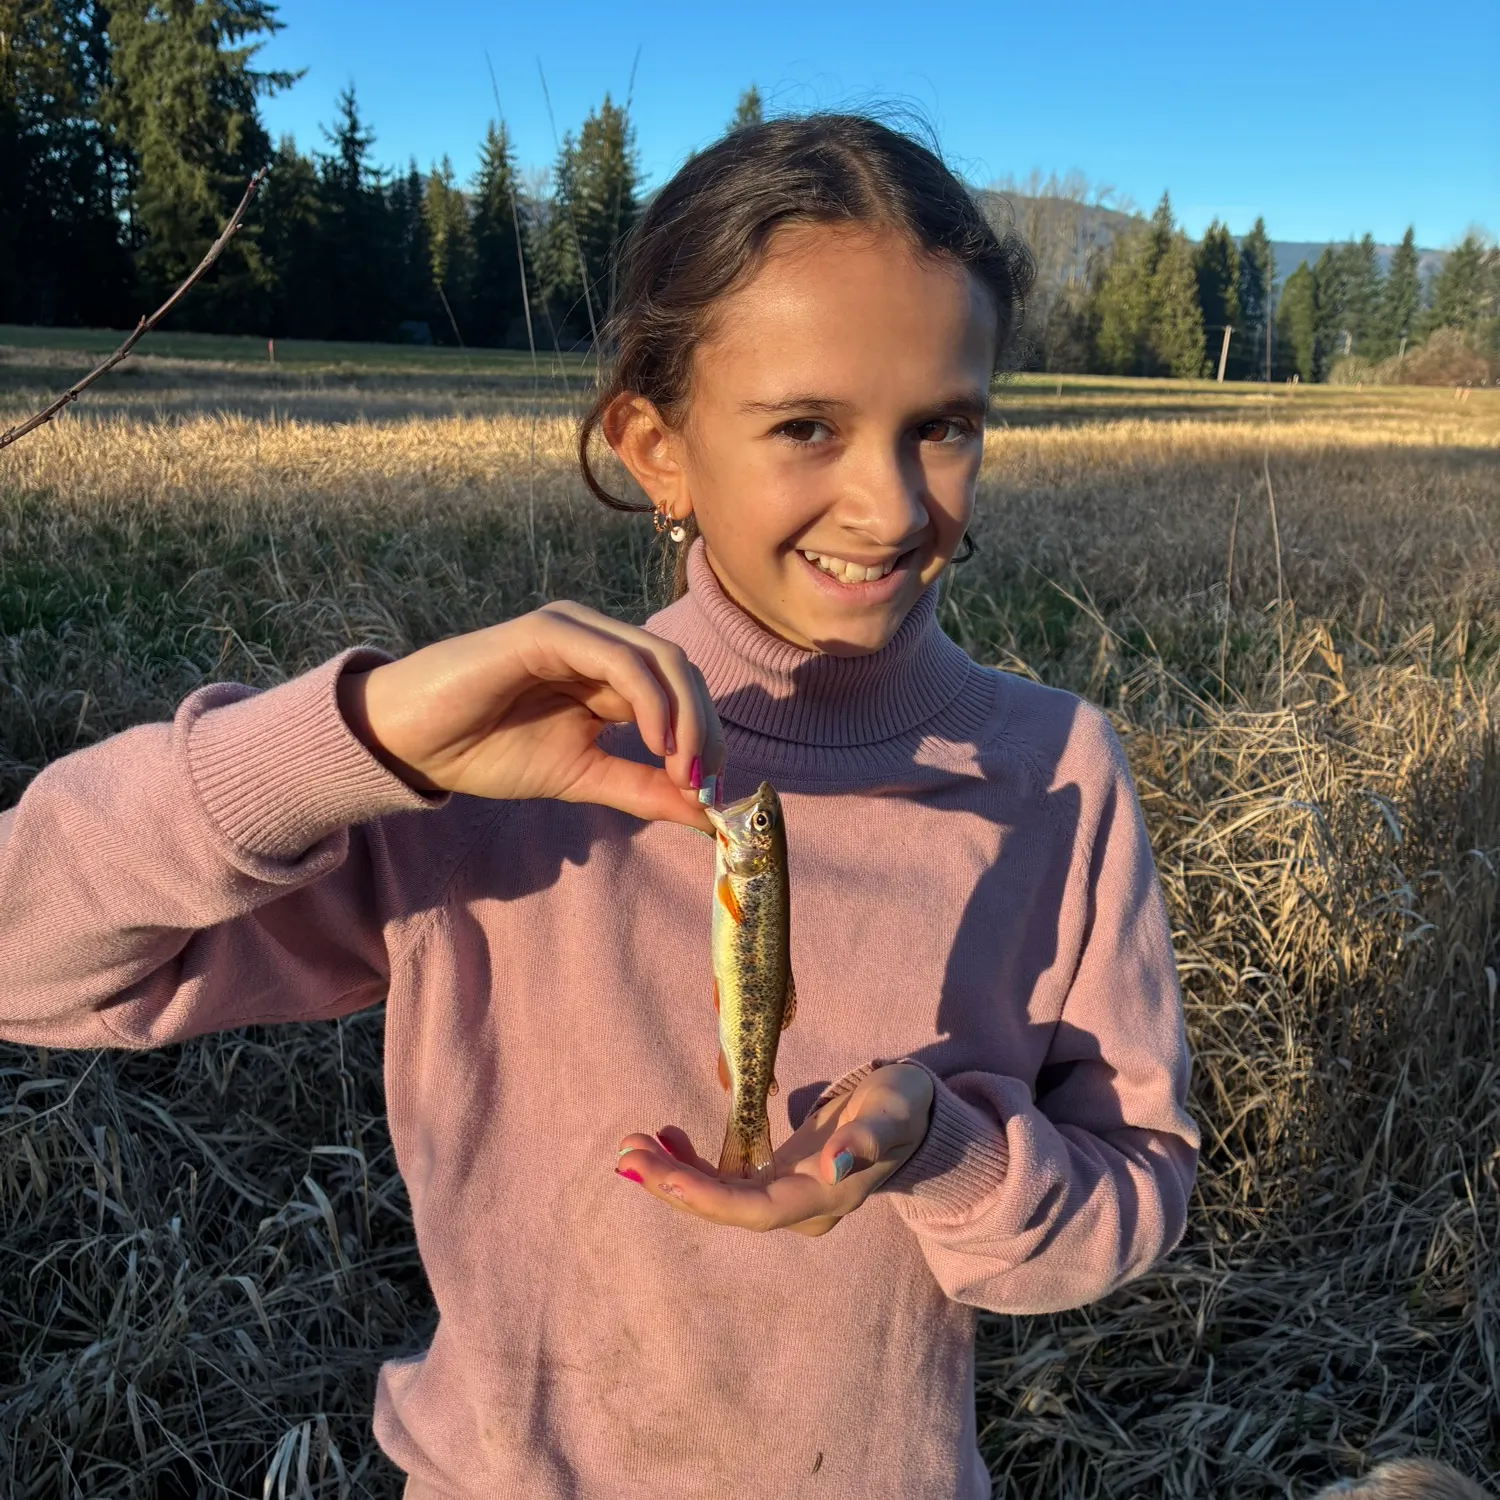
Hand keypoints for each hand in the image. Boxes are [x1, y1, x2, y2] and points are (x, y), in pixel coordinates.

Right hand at [337, 601, 724, 830]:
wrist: (413, 741)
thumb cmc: (487, 751)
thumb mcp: (582, 777)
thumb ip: (642, 788)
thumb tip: (708, 815)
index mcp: (611, 671)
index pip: (684, 691)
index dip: (709, 740)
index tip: (713, 797)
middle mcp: (600, 642)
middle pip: (683, 671)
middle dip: (707, 730)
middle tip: (707, 786)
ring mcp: (577, 631)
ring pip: (660, 659)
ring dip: (688, 717)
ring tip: (687, 771)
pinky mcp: (549, 632)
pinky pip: (619, 658)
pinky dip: (650, 699)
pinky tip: (658, 743)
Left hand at [616, 1063, 934, 1236]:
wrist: (914, 1117)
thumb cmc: (902, 1107)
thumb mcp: (893, 1112)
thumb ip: (866, 1138)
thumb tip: (834, 1168)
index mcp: (821, 1200)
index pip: (751, 1210)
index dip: (703, 1195)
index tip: (659, 1171)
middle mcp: (797, 1209)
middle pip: (723, 1209)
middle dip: (671, 1184)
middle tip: (625, 1153)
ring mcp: (784, 1198)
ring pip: (716, 1198)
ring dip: (671, 1175)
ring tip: (632, 1146)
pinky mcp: (775, 1180)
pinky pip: (723, 1182)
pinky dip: (691, 1163)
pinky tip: (666, 1138)